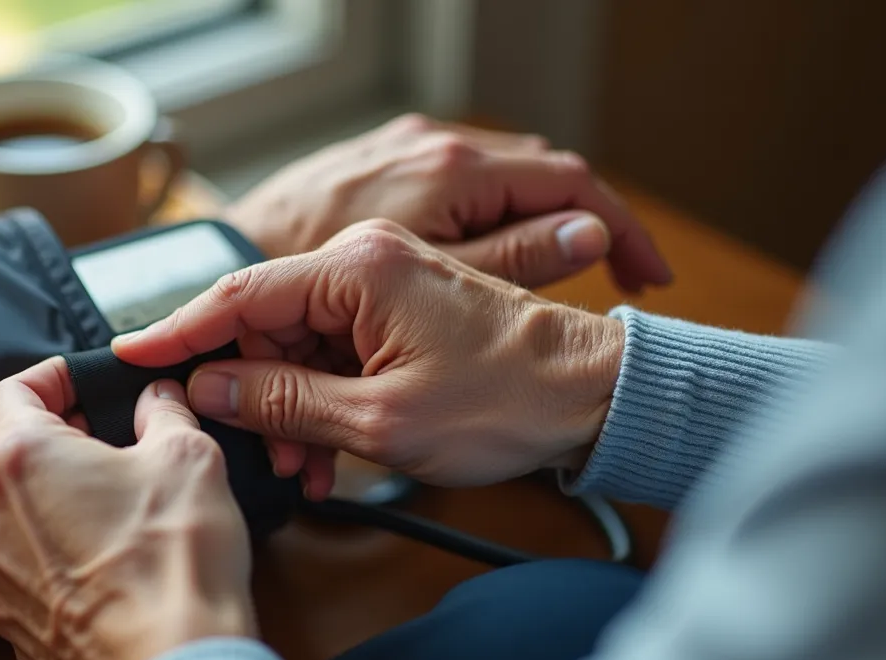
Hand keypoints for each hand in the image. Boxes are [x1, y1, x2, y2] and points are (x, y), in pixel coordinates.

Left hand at [0, 361, 254, 659]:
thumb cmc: (174, 567)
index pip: (9, 391)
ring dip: (64, 502)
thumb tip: (157, 400)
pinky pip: (30, 568)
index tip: (82, 383)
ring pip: (21, 516)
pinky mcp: (10, 622)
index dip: (51, 378)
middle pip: (15, 457)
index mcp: (17, 460)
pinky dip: (63, 556)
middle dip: (67, 445)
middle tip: (122, 447)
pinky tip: (115, 562)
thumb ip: (164, 412)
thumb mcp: (188, 457)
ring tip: (126, 511)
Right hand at [113, 220, 625, 498]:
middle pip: (268, 321)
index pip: (241, 292)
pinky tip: (331, 447)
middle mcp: (367, 259)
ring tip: (313, 467)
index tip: (130, 353)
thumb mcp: (378, 418)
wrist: (594, 396)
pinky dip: (327, 396)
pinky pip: (338, 348)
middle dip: (256, 390)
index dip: (179, 328)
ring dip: (294, 404)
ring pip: (302, 342)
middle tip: (270, 457)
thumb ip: (282, 399)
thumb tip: (210, 383)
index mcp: (358, 268)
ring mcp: (387, 282)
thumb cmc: (504, 400)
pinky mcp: (402, 307)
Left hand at [227, 113, 670, 291]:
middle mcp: (434, 148)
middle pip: (538, 186)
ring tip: (559, 278)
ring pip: (498, 193)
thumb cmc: (322, 268)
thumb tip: (590, 233)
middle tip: (618, 278)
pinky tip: (484, 267)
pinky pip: (458, 197)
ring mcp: (409, 153)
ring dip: (534, 232)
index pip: (572, 186)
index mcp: (452, 172)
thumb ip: (513, 257)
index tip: (652, 276)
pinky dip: (485, 230)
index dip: (623, 231)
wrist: (234, 243)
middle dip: (581, 235)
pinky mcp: (388, 168)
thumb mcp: (425, 284)